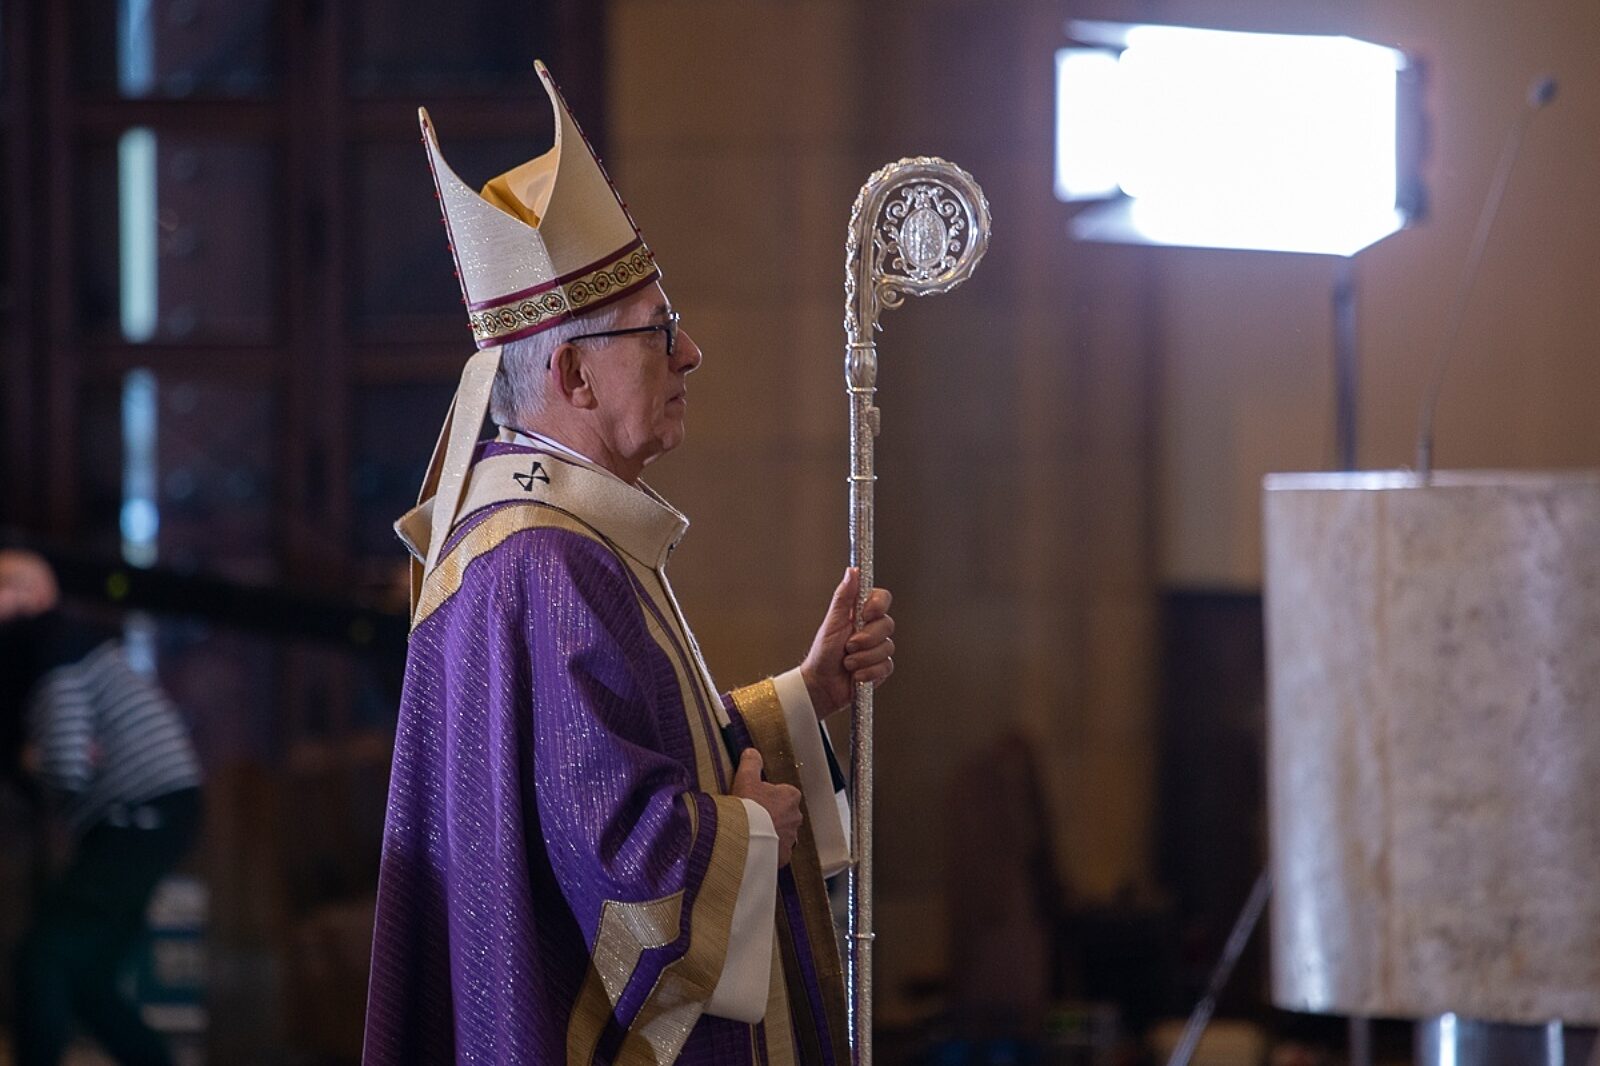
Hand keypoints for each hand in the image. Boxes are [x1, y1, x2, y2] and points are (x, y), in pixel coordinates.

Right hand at [731, 748, 801, 866]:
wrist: (745, 838)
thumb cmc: (748, 808)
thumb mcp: (746, 779)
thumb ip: (751, 763)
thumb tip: (752, 752)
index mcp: (791, 796)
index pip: (783, 793)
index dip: (767, 795)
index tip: (755, 799)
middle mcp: (796, 817)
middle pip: (783, 813)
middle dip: (771, 815)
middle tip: (751, 816)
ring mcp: (791, 838)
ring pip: (781, 832)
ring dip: (770, 832)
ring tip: (751, 833)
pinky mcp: (784, 856)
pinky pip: (776, 851)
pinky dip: (768, 849)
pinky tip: (754, 847)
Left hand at [800, 567, 894, 719]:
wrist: (821, 685)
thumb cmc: (822, 653)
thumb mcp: (832, 622)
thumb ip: (844, 596)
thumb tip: (852, 571)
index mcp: (861, 613)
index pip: (882, 598)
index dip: (878, 606)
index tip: (865, 614)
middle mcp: (872, 629)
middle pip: (887, 624)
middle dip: (866, 639)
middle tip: (848, 646)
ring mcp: (878, 648)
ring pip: (887, 648)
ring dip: (863, 658)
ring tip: (847, 663)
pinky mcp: (881, 668)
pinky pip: (886, 666)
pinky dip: (868, 672)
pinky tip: (856, 675)